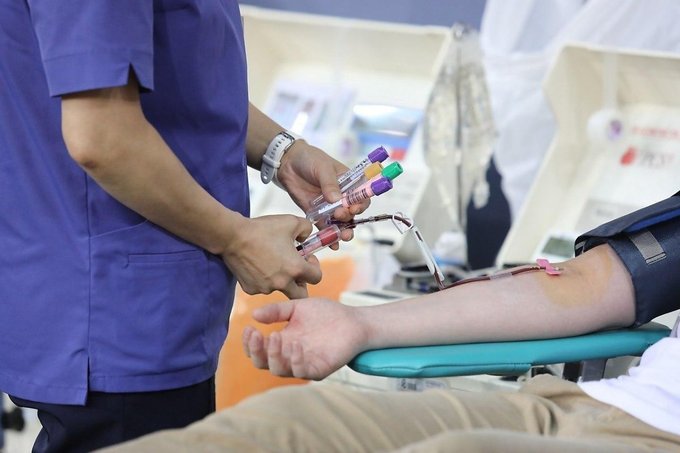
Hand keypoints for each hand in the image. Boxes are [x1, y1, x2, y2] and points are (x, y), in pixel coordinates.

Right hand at [220, 214, 321, 298]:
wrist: (233, 236)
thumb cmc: (262, 229)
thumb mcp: (292, 222)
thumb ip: (306, 229)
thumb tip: (306, 237)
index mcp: (295, 268)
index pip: (317, 278)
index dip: (314, 267)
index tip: (306, 258)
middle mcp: (282, 283)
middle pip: (301, 294)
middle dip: (301, 284)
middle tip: (295, 271)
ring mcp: (266, 288)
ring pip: (280, 289)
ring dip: (281, 279)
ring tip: (272, 261)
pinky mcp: (251, 289)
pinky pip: (262, 288)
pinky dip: (264, 279)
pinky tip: (258, 265)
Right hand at [242, 299, 367, 379]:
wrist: (353, 319)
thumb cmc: (326, 314)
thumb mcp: (297, 307)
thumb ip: (277, 311)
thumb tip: (254, 315)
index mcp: (281, 342)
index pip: (258, 349)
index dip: (250, 342)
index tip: (249, 328)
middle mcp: (288, 356)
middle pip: (263, 363)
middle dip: (256, 351)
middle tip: (257, 335)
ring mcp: (302, 364)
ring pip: (279, 370)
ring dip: (274, 356)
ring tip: (276, 337)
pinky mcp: (318, 369)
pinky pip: (302, 372)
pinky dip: (295, 361)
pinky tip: (296, 346)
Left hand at [276, 141, 369, 239]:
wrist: (287, 163)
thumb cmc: (309, 159)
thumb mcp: (322, 167)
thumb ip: (329, 183)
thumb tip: (336, 199)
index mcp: (349, 183)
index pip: (361, 196)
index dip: (361, 204)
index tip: (354, 208)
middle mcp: (342, 197)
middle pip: (352, 212)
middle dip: (349, 218)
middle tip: (340, 217)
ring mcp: (329, 207)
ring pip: (340, 222)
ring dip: (343, 231)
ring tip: (342, 237)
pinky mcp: (317, 214)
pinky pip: (325, 227)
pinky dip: (329, 236)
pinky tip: (332, 245)